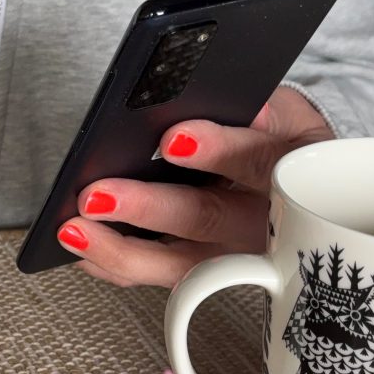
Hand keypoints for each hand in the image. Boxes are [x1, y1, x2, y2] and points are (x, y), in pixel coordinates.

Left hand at [57, 86, 332, 287]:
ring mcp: (233, 256)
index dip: (219, 151)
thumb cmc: (278, 140)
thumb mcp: (286, 112)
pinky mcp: (202, 274)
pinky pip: (154, 275)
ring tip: (73, 228)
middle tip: (97, 195)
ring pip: (177, 264)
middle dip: (148, 207)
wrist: (300, 186)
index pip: (260, 160)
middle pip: (206, 218)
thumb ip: (260, 107)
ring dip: (120, 249)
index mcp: (294, 170)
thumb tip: (218, 98)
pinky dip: (112, 262)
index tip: (174, 138)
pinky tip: (80, 242)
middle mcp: (266, 224)